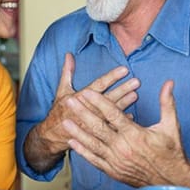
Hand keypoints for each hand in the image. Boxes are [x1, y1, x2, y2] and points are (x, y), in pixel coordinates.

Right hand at [25, 53, 138, 171]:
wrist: (53, 134)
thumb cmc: (59, 111)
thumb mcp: (62, 90)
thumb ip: (67, 72)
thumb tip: (69, 54)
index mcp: (80, 97)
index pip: (99, 85)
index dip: (111, 77)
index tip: (124, 70)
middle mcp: (87, 109)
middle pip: (108, 98)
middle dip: (122, 89)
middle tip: (136, 82)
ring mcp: (92, 122)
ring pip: (111, 112)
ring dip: (124, 103)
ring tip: (135, 95)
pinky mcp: (95, 133)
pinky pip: (110, 126)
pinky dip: (119, 121)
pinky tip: (130, 115)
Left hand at [63, 80, 189, 186]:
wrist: (173, 182)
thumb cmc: (172, 153)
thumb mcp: (171, 126)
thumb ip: (167, 103)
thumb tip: (169, 83)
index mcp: (135, 134)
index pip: (113, 114)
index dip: (99, 102)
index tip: (88, 92)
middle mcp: (123, 148)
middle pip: (98, 127)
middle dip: (82, 113)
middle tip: (70, 102)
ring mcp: (116, 160)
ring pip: (92, 144)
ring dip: (78, 132)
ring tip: (65, 121)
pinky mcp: (113, 171)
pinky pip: (94, 160)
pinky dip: (82, 151)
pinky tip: (73, 143)